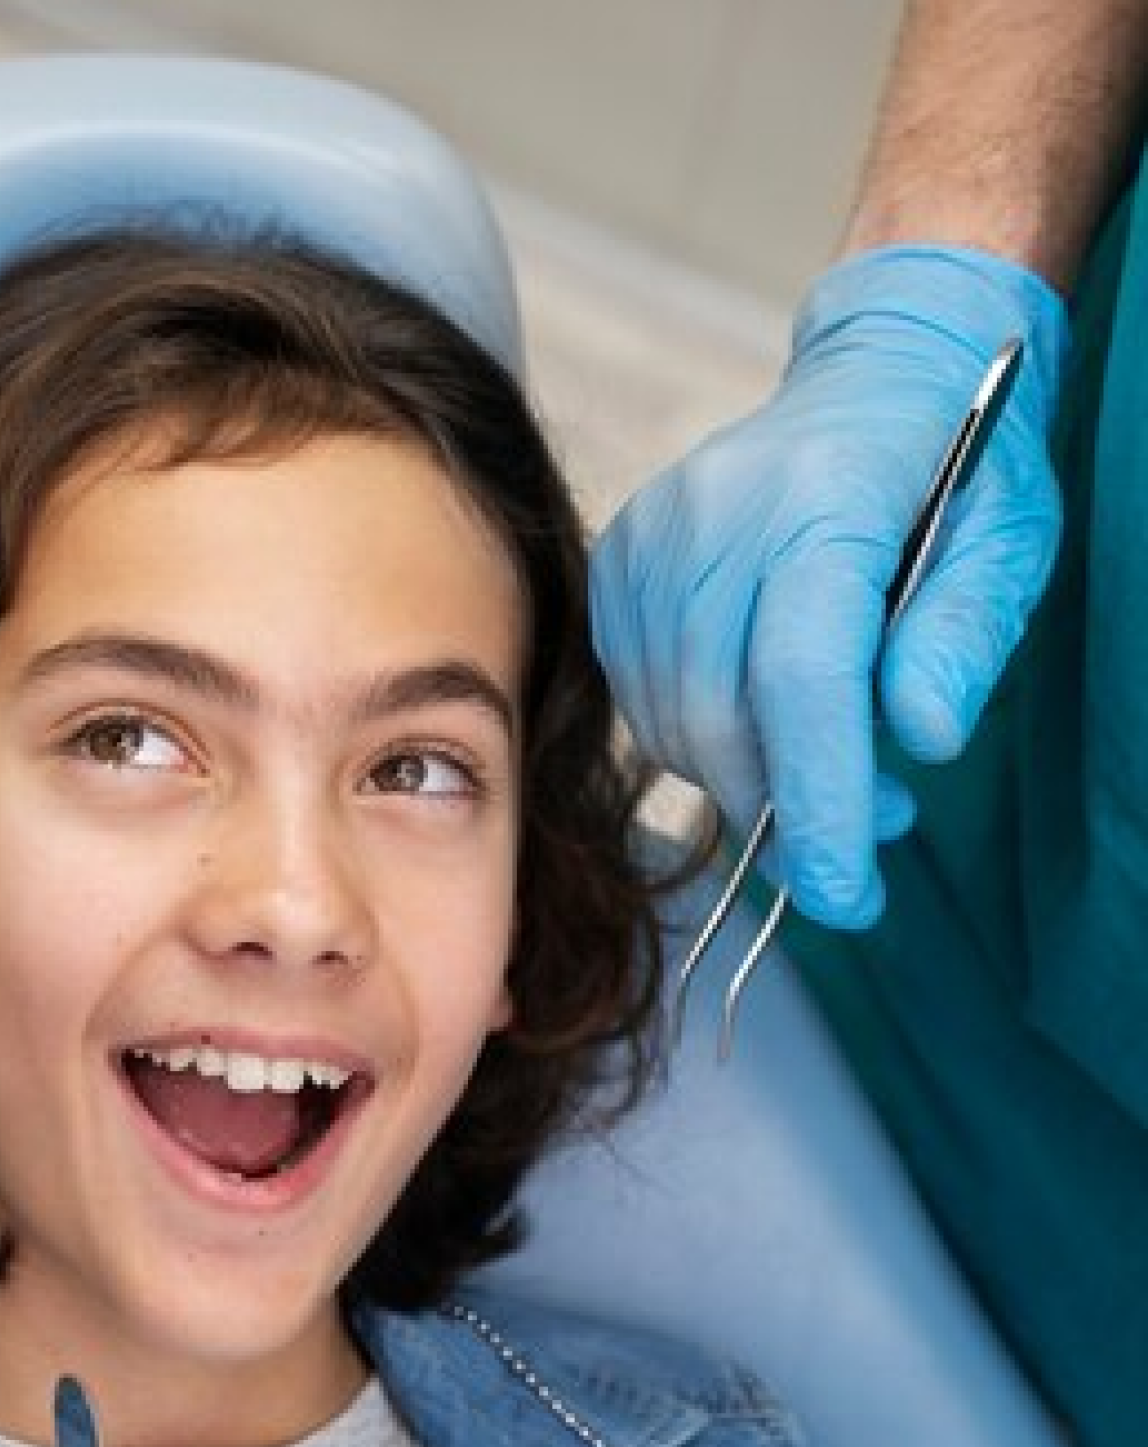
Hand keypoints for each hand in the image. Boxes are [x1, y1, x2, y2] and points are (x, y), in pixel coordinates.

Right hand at [591, 246, 1069, 926]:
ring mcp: (654, 536)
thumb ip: (962, 638)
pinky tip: (760, 714)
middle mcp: (718, 515)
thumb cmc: (957, 468)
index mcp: (826, 499)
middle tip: (864, 834)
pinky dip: (701, 737)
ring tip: (824, 762)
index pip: (801, 676)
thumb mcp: (1007, 543)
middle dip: (788, 808)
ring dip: (747, 779)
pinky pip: (641, 697)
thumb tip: (918, 739)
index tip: (842, 893)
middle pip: (722, 716)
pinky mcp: (621, 561)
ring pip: (673, 722)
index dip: (817, 800)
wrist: (879, 370)